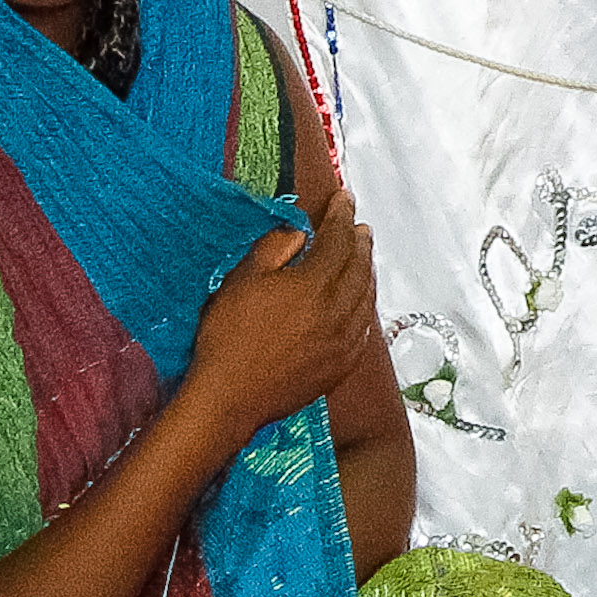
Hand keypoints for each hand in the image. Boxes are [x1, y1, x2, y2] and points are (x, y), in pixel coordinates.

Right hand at [187, 191, 380, 445]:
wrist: (229, 399)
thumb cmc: (229, 337)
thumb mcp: (243, 280)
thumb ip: (275, 248)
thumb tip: (301, 234)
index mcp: (316, 284)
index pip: (338, 239)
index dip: (342, 215)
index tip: (345, 198)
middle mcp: (339, 309)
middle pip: (359, 265)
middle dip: (360, 241)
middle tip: (359, 226)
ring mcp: (344, 340)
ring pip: (367, 296)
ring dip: (367, 272)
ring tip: (363, 257)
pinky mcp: (341, 366)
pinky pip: (364, 327)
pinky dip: (365, 306)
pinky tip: (360, 303)